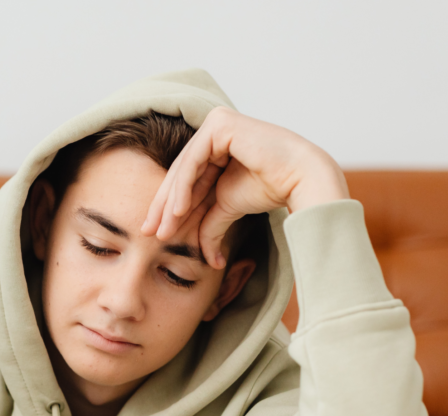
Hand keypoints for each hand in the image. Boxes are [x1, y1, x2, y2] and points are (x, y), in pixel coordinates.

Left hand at [141, 106, 349, 268]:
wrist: (299, 178)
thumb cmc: (271, 188)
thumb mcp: (228, 207)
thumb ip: (210, 225)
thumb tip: (206, 258)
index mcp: (215, 147)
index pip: (185, 179)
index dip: (168, 208)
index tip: (155, 233)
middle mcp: (213, 132)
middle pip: (181, 174)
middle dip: (163, 207)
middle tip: (148, 232)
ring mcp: (216, 124)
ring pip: (184, 168)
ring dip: (170, 202)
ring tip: (163, 229)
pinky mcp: (220, 124)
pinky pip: (194, 160)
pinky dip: (183, 187)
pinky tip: (176, 210)